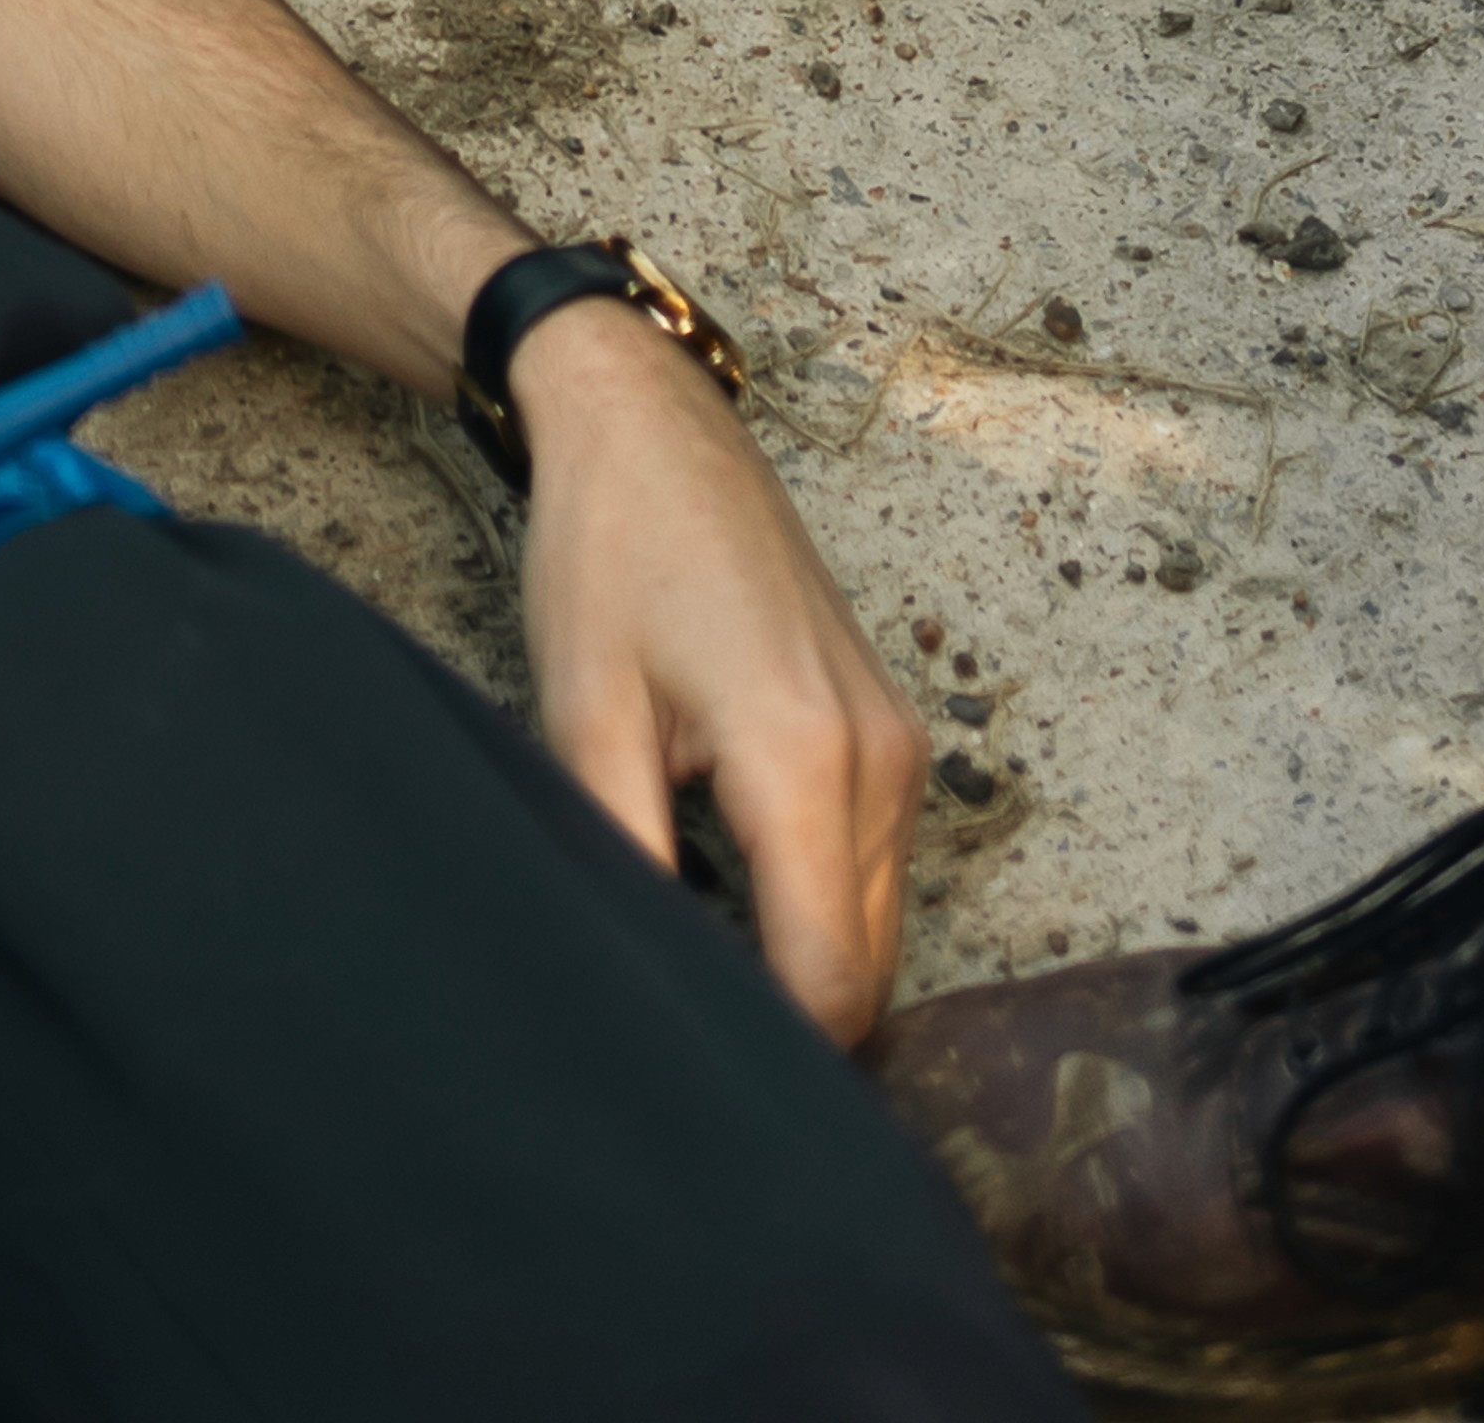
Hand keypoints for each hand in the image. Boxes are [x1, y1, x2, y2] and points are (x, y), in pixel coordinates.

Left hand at [503, 305, 924, 1047]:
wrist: (649, 423)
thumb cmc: (607, 554)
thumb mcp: (586, 716)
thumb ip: (633, 864)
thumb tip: (660, 986)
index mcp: (807, 761)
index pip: (831, 984)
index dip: (774, 1050)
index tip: (698, 1059)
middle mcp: (881, 760)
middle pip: (867, 969)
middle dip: (792, 1016)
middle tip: (685, 1017)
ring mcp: (897, 740)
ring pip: (877, 922)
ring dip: (805, 955)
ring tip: (697, 944)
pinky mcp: (889, 726)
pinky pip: (872, 861)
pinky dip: (819, 897)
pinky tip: (731, 880)